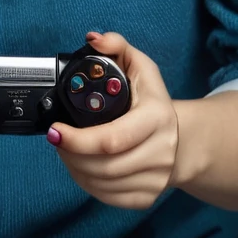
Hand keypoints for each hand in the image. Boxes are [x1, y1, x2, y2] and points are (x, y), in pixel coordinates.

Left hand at [47, 31, 179, 210]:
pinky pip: (108, 198)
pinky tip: (80, 167)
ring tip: (65, 149)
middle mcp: (160, 152)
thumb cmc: (153, 101)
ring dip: (75, 168)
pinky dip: (87, 184)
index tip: (55, 130)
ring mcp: (155, 179)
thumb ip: (117, 46)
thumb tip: (94, 40)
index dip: (78, 139)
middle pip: (104, 165)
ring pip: (102, 183)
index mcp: (157, 118)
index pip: (112, 138)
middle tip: (56, 138)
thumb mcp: (140, 66)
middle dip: (71, 153)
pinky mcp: (147, 198)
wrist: (182, 140)